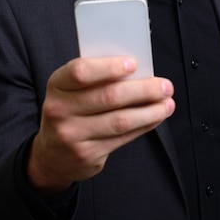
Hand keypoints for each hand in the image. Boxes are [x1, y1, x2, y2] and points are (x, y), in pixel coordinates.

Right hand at [27, 56, 174, 195]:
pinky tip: (156, 117)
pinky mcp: (87, 154)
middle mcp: (60, 110)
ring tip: (167, 103)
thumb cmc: (70, 111)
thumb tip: (139, 71)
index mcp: (57, 85)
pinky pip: (122, 137)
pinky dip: (144, 126)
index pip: (81, 71)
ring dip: (150, 111)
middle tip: (165, 85)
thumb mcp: (71, 91)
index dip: (109, 67)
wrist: (52, 155)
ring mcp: (72, 135)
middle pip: (108, 96)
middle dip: (143, 90)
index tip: (133, 64)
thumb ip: (96, 79)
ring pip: (120, 120)